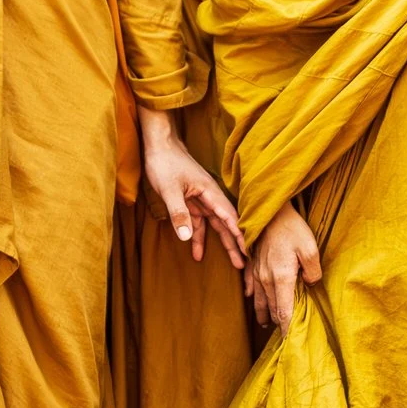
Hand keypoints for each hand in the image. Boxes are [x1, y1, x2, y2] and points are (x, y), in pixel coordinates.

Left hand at [137, 108, 246, 267]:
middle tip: (244, 264)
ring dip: (222, 243)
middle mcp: (209, 196)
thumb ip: (179, 213)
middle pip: (226, 223)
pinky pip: (199, 222)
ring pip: (215, 224)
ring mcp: (201, 198)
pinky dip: (198, 236)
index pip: (229, 216)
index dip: (239, 234)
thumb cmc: (164, 162)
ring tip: (233, 263)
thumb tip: (187, 238)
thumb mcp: (169, 190)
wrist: (157, 143)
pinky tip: (196, 252)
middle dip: (235, 244)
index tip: (249, 250)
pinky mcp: (190, 200)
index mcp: (210, 192)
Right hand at [248, 204, 321, 331]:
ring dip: (265, 314)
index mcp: (282, 278)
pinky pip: (251, 285)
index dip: (287, 330)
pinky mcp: (253, 263)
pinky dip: (254, 297)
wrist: (269, 210)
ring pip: (261, 301)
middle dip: (279, 324)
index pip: (284, 313)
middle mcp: (267, 280)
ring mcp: (258, 272)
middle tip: (285, 338)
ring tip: (267, 326)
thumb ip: (313, 271)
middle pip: (272, 310)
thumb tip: (310, 284)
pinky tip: (254, 301)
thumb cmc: (292, 228)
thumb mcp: (311, 249)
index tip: (291, 343)